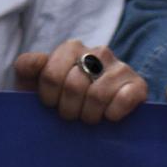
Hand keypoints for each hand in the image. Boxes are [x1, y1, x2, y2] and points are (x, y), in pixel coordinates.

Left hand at [14, 40, 147, 125]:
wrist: (98, 116)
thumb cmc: (63, 99)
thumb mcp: (38, 84)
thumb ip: (28, 69)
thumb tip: (28, 64)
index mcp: (72, 48)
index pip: (51, 74)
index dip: (48, 98)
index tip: (52, 105)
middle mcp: (98, 52)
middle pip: (73, 86)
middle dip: (68, 110)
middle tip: (72, 116)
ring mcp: (120, 67)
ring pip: (96, 96)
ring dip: (89, 116)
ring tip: (88, 118)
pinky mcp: (139, 85)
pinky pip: (123, 100)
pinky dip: (113, 114)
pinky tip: (109, 117)